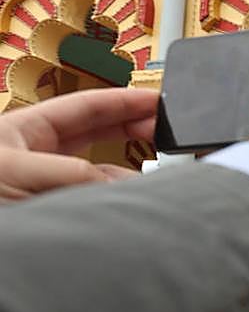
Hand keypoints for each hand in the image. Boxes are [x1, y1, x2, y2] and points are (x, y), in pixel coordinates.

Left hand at [0, 88, 157, 202]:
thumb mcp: (19, 172)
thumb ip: (73, 173)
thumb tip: (118, 183)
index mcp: (26, 130)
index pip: (86, 106)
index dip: (125, 100)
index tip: (158, 101)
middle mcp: (39, 154)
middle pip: (99, 131)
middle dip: (135, 127)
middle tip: (167, 132)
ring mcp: (48, 183)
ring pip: (100, 170)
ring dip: (127, 173)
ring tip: (152, 178)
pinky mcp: (56, 210)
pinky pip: (95, 199)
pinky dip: (115, 200)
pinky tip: (129, 203)